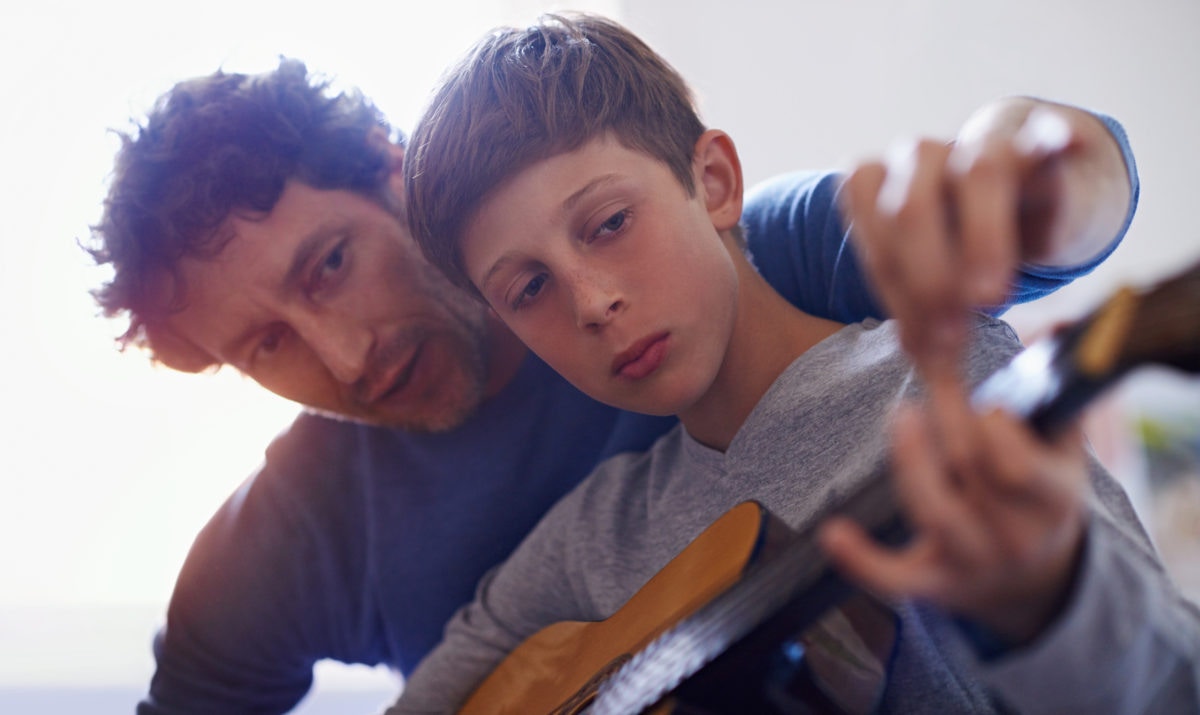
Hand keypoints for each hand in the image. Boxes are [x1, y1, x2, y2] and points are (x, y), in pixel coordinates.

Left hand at [818, 383, 1088, 645]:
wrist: (1039, 574)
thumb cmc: (1040, 487)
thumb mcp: (1059, 444)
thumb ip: (1052, 387)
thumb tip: (1057, 325)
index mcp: (1054, 500)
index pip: (1020, 466)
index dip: (995, 430)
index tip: (985, 401)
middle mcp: (1018, 538)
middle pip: (971, 477)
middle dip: (946, 423)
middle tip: (928, 385)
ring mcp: (974, 563)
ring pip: (934, 513)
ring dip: (912, 462)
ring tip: (903, 417)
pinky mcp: (933, 584)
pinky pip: (894, 578)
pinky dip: (861, 559)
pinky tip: (833, 532)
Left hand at [839, 98, 1131, 381]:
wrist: (1011, 194)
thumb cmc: (952, 244)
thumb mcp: (928, 281)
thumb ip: (922, 319)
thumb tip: (935, 381)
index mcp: (878, 183)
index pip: (870, 226)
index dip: (891, 285)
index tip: (917, 340)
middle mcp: (920, 158)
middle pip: (911, 208)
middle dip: (928, 279)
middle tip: (951, 337)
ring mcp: (979, 144)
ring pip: (978, 174)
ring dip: (982, 242)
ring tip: (988, 299)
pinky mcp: (1036, 144)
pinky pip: (1044, 136)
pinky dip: (1055, 141)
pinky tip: (1069, 151)